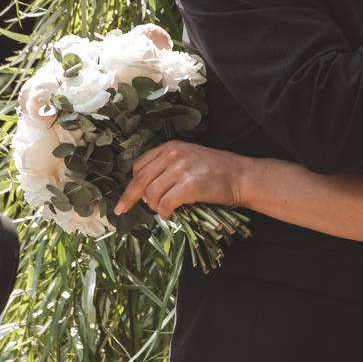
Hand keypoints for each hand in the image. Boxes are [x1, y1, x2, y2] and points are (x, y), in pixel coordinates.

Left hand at [113, 141, 244, 220]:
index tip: (126, 197)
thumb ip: (167, 166)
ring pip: (152, 194)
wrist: (241, 176)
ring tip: (163, 211)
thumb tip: (144, 191)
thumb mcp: (188, 158)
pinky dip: (165, 213)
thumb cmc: (215, 170)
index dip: (131, 183)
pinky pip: (166, 204)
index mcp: (171, 147)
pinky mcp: (189, 186)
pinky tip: (170, 214)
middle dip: (129, 198)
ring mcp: (181, 169)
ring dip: (154, 207)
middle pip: (140, 180)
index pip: (139, 165)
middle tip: (122, 210)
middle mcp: (173, 155)